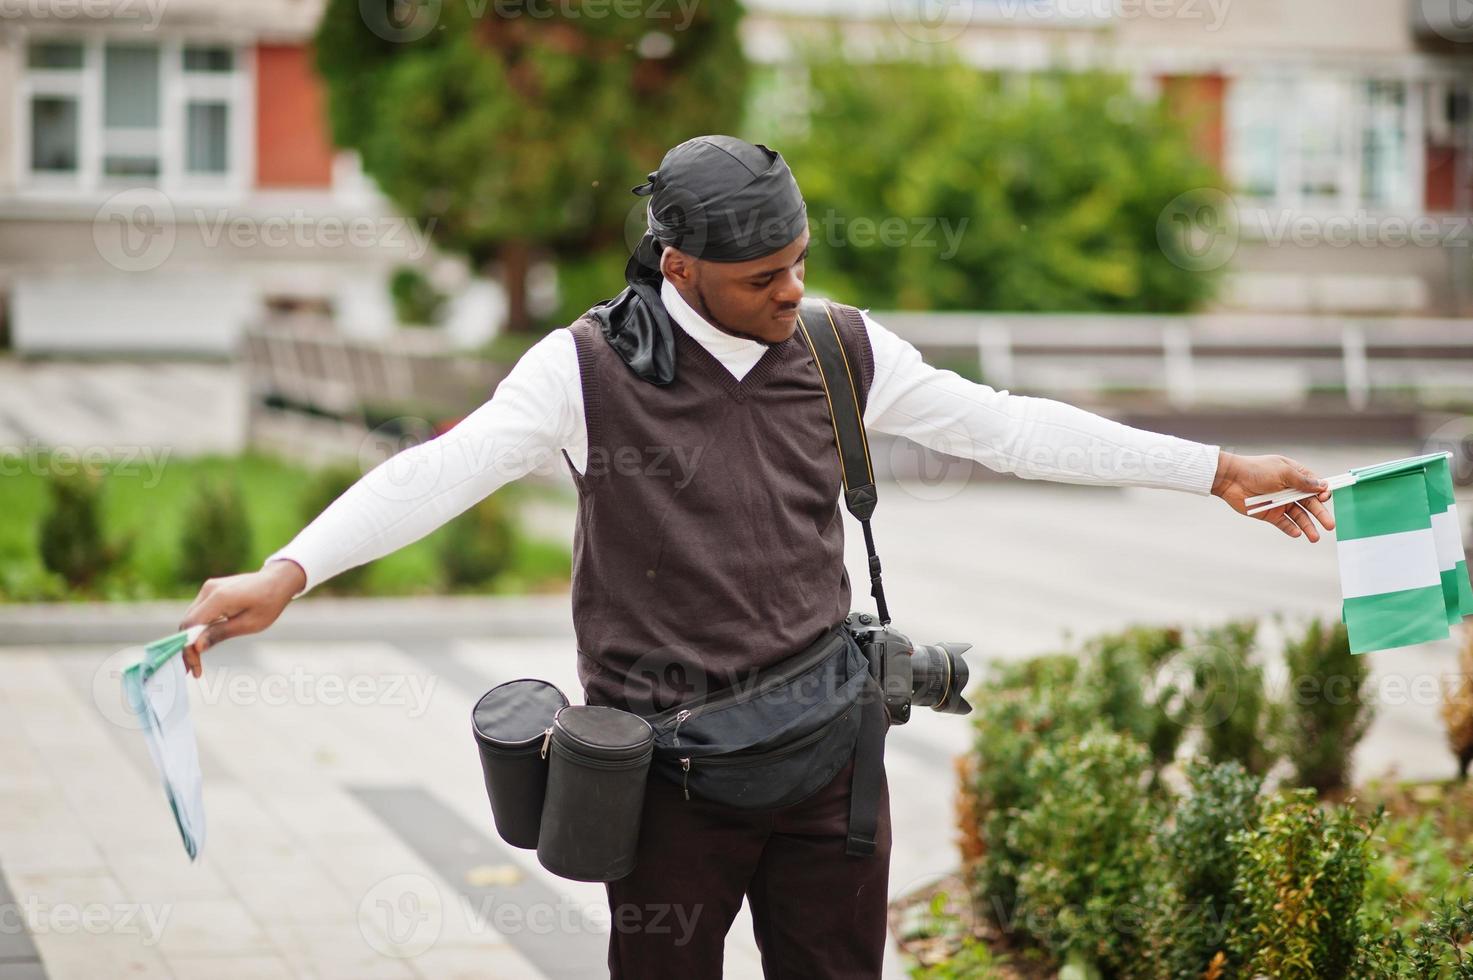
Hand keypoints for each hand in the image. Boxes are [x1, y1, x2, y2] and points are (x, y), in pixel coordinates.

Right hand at [177, 560, 305, 676]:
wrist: (277, 581)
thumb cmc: (269, 603)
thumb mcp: (249, 624)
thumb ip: (221, 634)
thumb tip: (196, 647)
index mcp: (219, 598)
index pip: (191, 625)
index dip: (188, 648)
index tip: (193, 668)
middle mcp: (209, 590)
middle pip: (187, 622)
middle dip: (187, 646)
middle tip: (194, 669)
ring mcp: (208, 588)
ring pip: (191, 617)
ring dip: (191, 638)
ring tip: (197, 661)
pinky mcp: (211, 590)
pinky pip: (198, 612)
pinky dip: (198, 628)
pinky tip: (204, 642)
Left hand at [1211, 451, 1335, 541]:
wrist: (1231, 479)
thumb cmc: (1256, 470)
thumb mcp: (1283, 472)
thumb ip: (1303, 481)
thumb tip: (1323, 486)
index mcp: (1295, 476)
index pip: (1315, 486)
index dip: (1322, 493)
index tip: (1325, 498)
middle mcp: (1290, 490)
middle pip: (1310, 504)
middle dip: (1321, 515)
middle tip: (1330, 525)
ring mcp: (1280, 503)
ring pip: (1299, 517)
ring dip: (1308, 527)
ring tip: (1315, 538)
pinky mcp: (1270, 514)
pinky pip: (1284, 523)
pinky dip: (1291, 529)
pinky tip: (1297, 534)